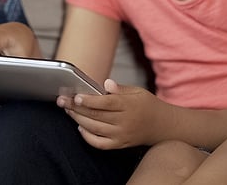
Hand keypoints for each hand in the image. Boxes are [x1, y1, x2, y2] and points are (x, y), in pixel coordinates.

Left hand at [57, 79, 171, 148]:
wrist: (163, 126)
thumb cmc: (148, 105)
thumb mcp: (137, 91)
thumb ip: (120, 89)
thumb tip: (106, 83)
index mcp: (129, 105)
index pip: (106, 103)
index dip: (90, 100)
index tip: (76, 96)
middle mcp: (125, 121)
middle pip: (97, 115)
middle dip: (76, 108)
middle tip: (63, 101)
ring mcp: (122, 135)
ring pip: (95, 129)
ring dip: (78, 119)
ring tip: (68, 110)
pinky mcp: (120, 144)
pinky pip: (100, 143)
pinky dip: (87, 137)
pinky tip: (80, 127)